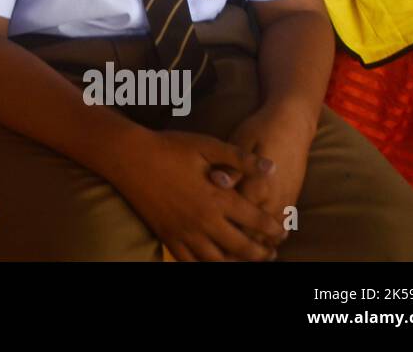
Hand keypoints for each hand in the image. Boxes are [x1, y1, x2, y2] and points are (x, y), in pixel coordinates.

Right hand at [118, 129, 283, 261]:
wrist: (129, 157)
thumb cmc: (169, 147)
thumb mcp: (207, 146)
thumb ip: (241, 158)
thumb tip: (272, 167)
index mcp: (217, 197)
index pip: (255, 220)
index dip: (274, 228)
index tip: (283, 231)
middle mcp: (203, 220)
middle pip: (241, 247)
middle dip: (261, 253)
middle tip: (271, 253)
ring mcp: (184, 231)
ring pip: (217, 261)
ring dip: (236, 264)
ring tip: (245, 261)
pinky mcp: (167, 236)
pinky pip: (190, 262)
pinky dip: (205, 266)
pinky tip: (213, 263)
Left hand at [211, 102, 316, 251]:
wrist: (292, 123)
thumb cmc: (260, 129)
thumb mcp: (241, 141)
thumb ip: (231, 166)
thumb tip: (217, 181)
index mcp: (257, 185)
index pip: (236, 219)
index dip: (221, 231)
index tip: (203, 239)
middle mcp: (273, 198)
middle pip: (253, 234)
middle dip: (237, 247)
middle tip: (220, 256)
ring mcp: (285, 201)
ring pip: (269, 235)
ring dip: (255, 246)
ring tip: (238, 255)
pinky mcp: (291, 199)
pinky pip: (282, 227)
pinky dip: (270, 238)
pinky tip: (260, 242)